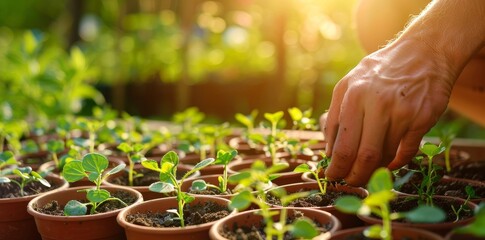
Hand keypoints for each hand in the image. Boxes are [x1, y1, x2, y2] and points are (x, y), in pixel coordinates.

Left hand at [320, 40, 456, 185]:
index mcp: (352, 96)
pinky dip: (396, 163)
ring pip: (385, 155)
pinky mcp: (422, 118)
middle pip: (363, 156)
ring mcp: (402, 112)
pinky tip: (390, 163)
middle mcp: (376, 104)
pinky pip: (406, 152)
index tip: (333, 176)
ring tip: (367, 171)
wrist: (423, 52)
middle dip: (354, 177)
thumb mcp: (348, 84)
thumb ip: (335, 116)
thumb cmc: (379, 72)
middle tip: (350, 183)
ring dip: (374, 169)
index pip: (341, 146)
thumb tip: (329, 152)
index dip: (336, 168)